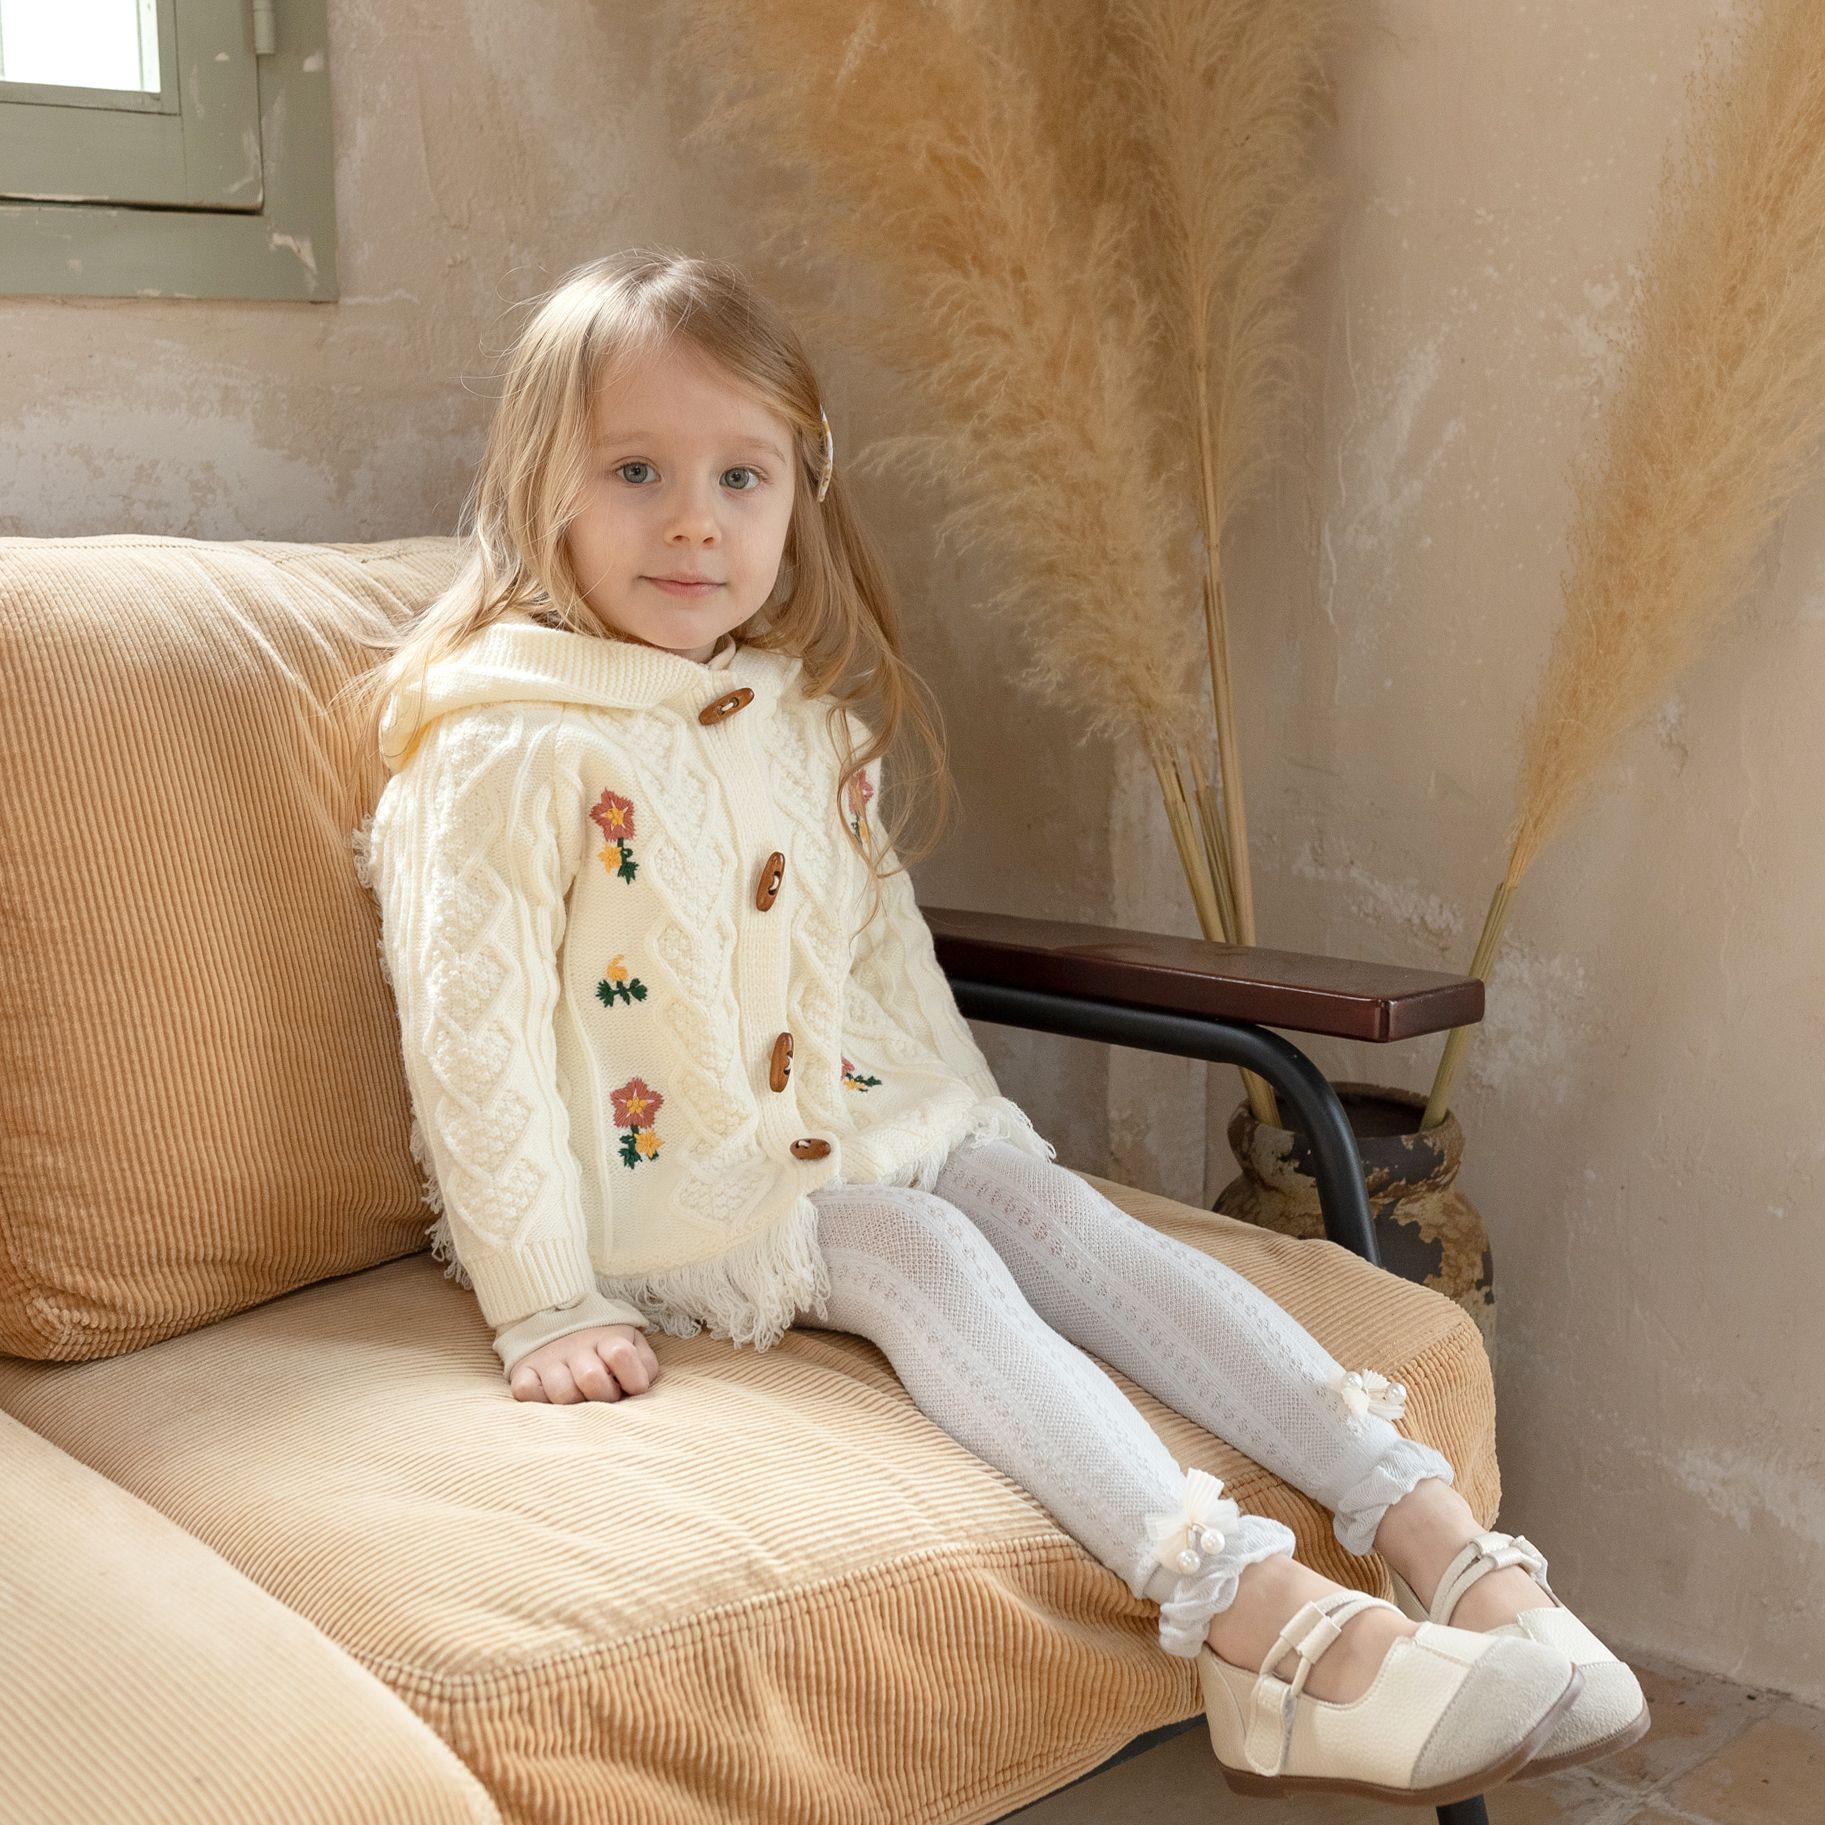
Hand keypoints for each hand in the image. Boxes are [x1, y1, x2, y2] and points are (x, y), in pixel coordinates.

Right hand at [508, 1323, 659, 1403]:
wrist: (559, 1318)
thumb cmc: (603, 1344)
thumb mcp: (632, 1344)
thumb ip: (644, 1365)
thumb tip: (640, 1387)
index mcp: (607, 1338)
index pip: (621, 1355)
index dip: (631, 1378)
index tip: (630, 1386)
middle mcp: (576, 1347)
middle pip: (592, 1379)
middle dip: (603, 1395)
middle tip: (603, 1394)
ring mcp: (548, 1359)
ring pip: (562, 1392)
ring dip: (574, 1402)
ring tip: (579, 1396)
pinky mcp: (523, 1369)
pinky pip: (525, 1390)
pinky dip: (537, 1398)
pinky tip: (550, 1395)